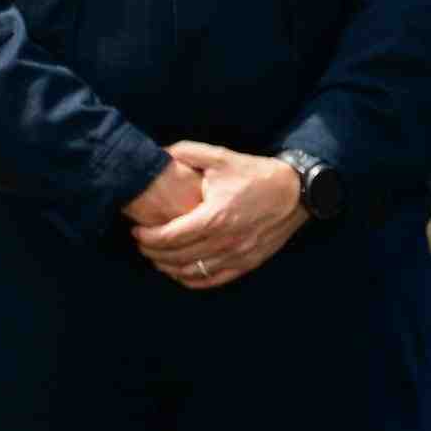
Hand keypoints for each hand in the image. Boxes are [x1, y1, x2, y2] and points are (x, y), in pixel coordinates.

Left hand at [131, 143, 306, 288]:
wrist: (295, 191)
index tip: (136, 231)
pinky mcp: (249, 262)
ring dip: (169, 267)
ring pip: (194, 272)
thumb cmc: (254, 173)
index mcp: (215, 216)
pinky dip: (193, 279)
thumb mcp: (219, 157)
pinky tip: (180, 271)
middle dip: (153, 252)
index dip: (148, 238)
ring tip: (155, 256)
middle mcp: (226, 241)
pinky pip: (215, 279)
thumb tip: (156, 152)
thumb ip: (184, 153)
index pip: (171, 237)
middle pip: (178, 257)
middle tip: (140, 243)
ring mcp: (239, 255)